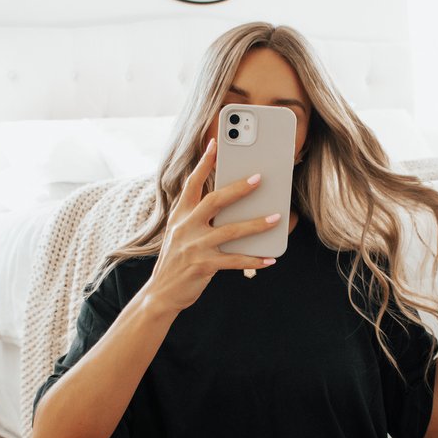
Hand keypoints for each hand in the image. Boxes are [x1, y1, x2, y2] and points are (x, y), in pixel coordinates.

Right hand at [143, 138, 279, 314]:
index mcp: (179, 216)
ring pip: (231, 230)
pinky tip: (269, 259)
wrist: (160, 293)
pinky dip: (254, 260)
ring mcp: (194, 246)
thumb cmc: (176, 263)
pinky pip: (235, 261)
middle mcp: (185, 227)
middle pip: (214, 200)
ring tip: (276, 217)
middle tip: (259, 177)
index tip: (215, 143)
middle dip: (238, 188)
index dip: (204, 163)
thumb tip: (231, 210)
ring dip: (256, 224)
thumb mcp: (180, 236)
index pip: (192, 184)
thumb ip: (198, 220)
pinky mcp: (203, 266)